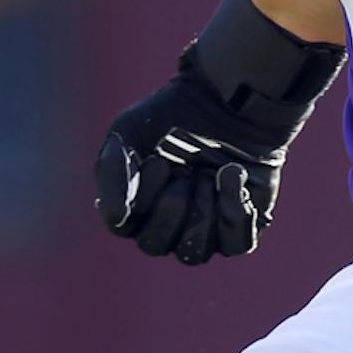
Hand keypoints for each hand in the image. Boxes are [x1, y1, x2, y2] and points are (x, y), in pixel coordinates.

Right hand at [94, 62, 288, 265]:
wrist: (228, 99)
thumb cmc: (171, 116)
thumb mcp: (129, 132)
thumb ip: (113, 172)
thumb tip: (116, 219)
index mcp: (132, 205)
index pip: (123, 225)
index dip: (141, 197)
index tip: (158, 160)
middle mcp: (165, 224)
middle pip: (156, 244)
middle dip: (171, 205)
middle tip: (184, 170)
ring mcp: (204, 230)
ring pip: (194, 253)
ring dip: (201, 211)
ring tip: (208, 174)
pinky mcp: (240, 226)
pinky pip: (237, 244)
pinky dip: (235, 212)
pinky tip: (231, 174)